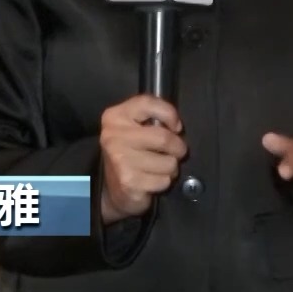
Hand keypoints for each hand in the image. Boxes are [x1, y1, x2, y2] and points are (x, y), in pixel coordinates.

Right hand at [98, 95, 186, 223]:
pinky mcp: (129, 182)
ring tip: (159, 167)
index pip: (148, 103)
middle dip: (178, 147)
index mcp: (115, 116)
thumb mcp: (135, 126)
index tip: (176, 127)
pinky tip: (152, 180)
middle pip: (164, 137)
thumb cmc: (131, 152)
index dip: (169, 114)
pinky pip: (163, 180)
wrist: (114, 188)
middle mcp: (114, 136)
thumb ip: (152, 117)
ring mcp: (120, 160)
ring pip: (168, 162)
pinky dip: (164, 182)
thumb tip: (176, 127)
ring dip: (171, 168)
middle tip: (175, 152)